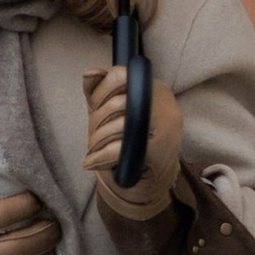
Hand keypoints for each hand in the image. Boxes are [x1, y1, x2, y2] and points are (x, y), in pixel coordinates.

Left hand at [83, 64, 183, 217]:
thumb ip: (100, 90)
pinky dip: (100, 157)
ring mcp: (164, 126)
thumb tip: (89, 72)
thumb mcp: (114, 112)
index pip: (120, 75)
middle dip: (95, 123)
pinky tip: (90, 163)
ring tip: (92, 152)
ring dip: (97, 142)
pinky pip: (121, 148)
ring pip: (118, 125)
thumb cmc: (132, 141)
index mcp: (154, 89)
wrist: (155, 181)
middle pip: (116, 103)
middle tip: (91, 138)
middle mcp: (163, 103)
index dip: (100, 91)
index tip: (93, 107)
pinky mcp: (159, 150)